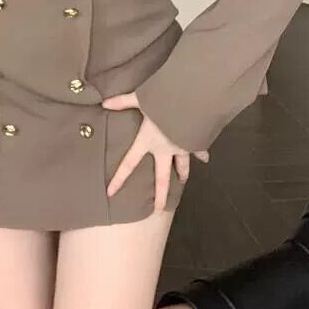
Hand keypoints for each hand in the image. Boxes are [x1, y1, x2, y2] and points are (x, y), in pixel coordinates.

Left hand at [101, 90, 209, 212]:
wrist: (192, 100)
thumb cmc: (163, 100)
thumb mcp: (140, 98)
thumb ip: (122, 101)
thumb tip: (104, 102)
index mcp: (147, 141)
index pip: (129, 163)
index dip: (119, 178)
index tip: (111, 192)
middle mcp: (164, 149)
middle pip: (162, 178)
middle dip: (161, 195)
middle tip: (159, 210)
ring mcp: (181, 147)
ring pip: (182, 166)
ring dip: (182, 174)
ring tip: (182, 181)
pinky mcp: (194, 140)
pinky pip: (198, 150)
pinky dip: (201, 153)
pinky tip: (205, 158)